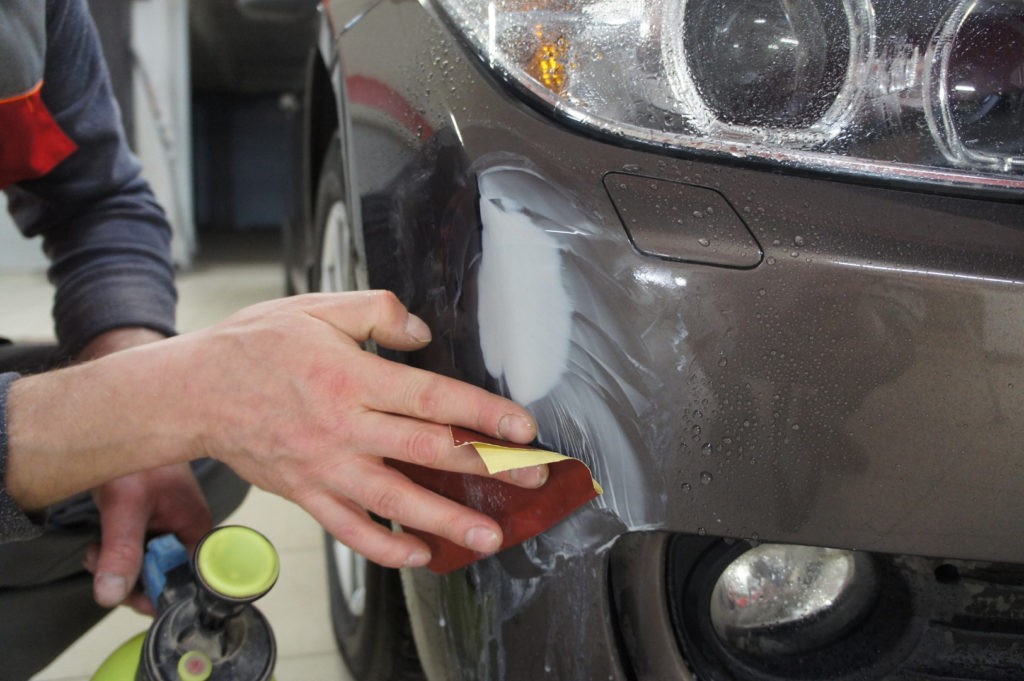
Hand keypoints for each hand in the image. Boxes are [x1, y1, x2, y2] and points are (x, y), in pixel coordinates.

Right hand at [7, 292, 543, 568]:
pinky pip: (350, 528)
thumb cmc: (255, 346)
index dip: (482, 414)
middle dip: (486, 467)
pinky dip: (385, 546)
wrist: (193, 392)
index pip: (431, 398)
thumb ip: (378, 312)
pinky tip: (419, 554)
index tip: (523, 428)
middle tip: (531, 478)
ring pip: (395, 499)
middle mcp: (343, 427)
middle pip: (427, 451)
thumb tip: (424, 334)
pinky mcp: (306, 493)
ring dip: (446, 520)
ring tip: (489, 536)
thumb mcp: (318, 308)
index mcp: (351, 378)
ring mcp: (324, 466)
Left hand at [84, 464, 210, 611]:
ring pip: (145, 565)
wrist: (122, 422)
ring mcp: (167, 525)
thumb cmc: (137, 456)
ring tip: (96, 552)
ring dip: (117, 566)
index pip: (190, 578)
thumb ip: (121, 552)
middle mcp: (185, 529)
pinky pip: (135, 550)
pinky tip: (98, 544)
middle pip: (164, 574)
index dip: (162, 594)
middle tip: (104, 569)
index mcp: (195, 527)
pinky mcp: (150, 521)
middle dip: (131, 580)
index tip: (131, 598)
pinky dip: (113, 554)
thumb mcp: (125, 506)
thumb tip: (111, 595)